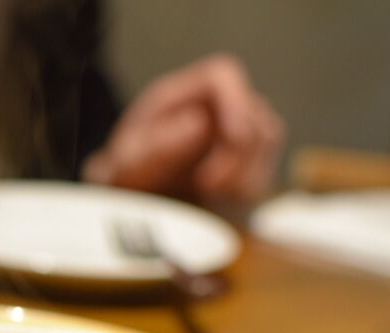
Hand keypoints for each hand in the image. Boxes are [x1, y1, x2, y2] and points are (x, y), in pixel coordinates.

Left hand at [83, 53, 284, 203]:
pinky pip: (263, 168)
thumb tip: (199, 123)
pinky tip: (216, 200)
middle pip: (252, 110)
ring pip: (266, 139)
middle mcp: (210, 107)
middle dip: (238, 151)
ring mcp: (230, 133)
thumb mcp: (126, 162)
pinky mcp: (242, 163)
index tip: (235, 137)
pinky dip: (246, 188)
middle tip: (208, 185)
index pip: (221, 76)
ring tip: (208, 193)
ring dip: (244, 171)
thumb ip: (158, 145)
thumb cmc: (123, 173)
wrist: (127, 200)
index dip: (236, 102)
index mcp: (178, 95)